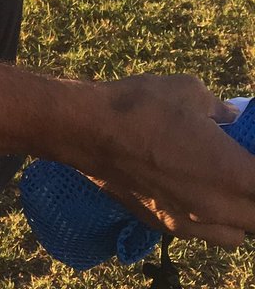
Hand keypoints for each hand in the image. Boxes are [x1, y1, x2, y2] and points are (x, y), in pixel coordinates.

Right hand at [66, 75, 254, 246]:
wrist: (87, 129)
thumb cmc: (140, 106)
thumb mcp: (187, 91)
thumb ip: (219, 108)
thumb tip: (231, 116)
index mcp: (233, 174)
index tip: (250, 153)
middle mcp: (218, 208)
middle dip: (252, 194)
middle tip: (240, 171)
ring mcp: (189, 222)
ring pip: (235, 236)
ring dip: (237, 216)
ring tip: (222, 188)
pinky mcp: (162, 225)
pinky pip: (200, 232)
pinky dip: (205, 218)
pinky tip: (188, 191)